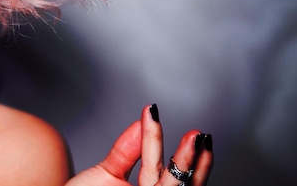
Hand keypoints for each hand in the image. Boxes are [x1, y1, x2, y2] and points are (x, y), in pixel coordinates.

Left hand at [66, 104, 212, 185]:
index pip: (169, 174)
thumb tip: (141, 123)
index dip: (184, 155)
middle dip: (189, 159)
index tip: (197, 133)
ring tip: (194, 139)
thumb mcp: (106, 173)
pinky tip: (160, 152)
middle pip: (176, 183)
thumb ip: (125, 151)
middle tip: (197, 135)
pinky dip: (156, 163)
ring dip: (184, 163)